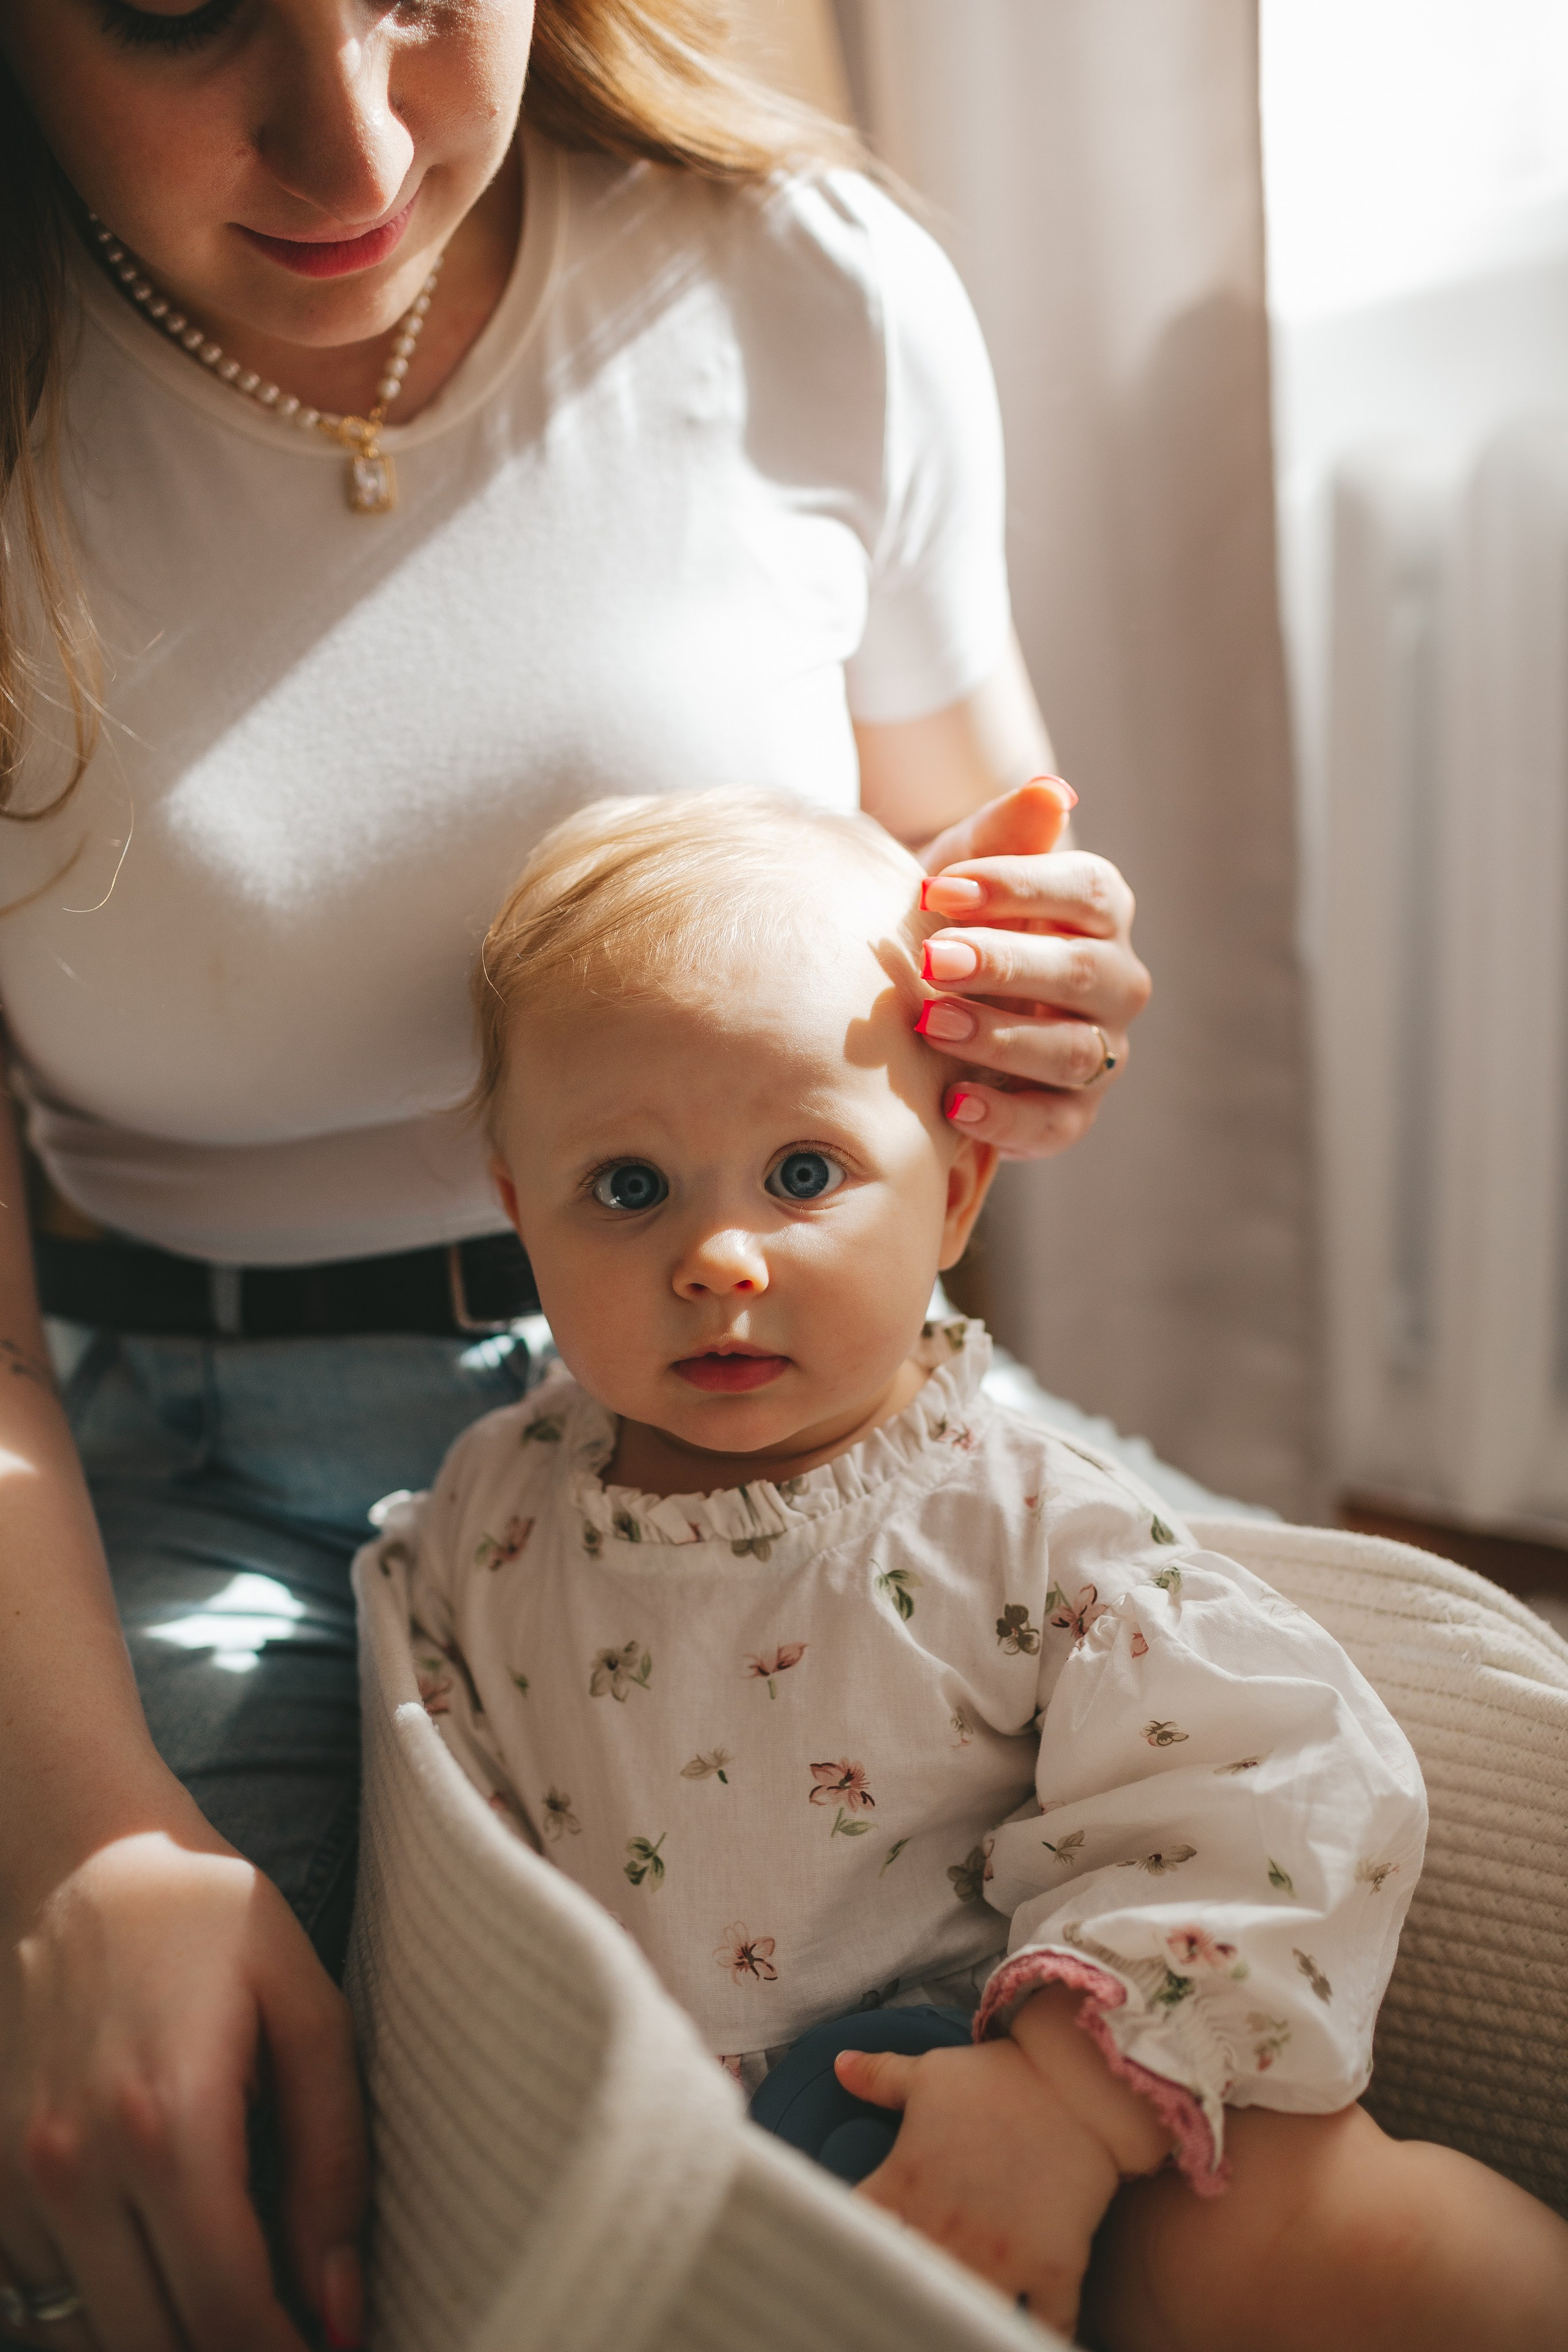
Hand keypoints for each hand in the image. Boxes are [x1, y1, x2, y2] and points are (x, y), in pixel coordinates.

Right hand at [0, 1829, 366, 2351]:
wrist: (78, 1854)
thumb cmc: (208, 1918)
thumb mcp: (306, 2007)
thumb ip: (334, 2158)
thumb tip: (343, 2300)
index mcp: (169, 2127)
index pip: (228, 2315)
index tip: (334, 2351)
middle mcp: (74, 2171)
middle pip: (155, 2347)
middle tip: (290, 2330)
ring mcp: (17, 2182)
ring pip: (90, 2337)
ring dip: (166, 2335)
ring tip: (231, 2295)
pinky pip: (39, 2298)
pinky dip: (103, 2306)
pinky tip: (158, 2260)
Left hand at [835, 1985, 1170, 2336]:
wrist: (1078, 2082)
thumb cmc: (1000, 2077)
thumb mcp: (931, 2072)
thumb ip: (880, 2077)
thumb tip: (840, 2065)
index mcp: (907, 2184)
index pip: (857, 2232)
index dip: (851, 2244)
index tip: (857, 2248)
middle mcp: (946, 2229)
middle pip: (905, 2282)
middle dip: (902, 2284)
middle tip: (906, 2285)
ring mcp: (1000, 2256)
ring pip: (963, 2310)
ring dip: (957, 2308)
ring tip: (953, 2312)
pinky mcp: (1052, 2268)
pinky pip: (1045, 2326)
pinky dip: (1035, 2333)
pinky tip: (1024, 2331)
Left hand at [916, 781, 1150, 1160]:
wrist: (921, 998)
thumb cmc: (948, 923)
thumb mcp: (960, 872)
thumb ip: (1001, 835)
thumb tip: (1050, 791)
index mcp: (1100, 914)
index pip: (1090, 892)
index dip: (1021, 888)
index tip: (941, 889)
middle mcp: (1116, 983)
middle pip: (1085, 974)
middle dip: (1005, 966)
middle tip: (931, 959)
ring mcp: (1100, 1052)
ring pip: (1071, 1051)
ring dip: (999, 1038)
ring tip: (929, 1025)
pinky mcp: (1070, 1115)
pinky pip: (1054, 1123)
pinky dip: (1004, 1119)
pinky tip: (951, 1103)